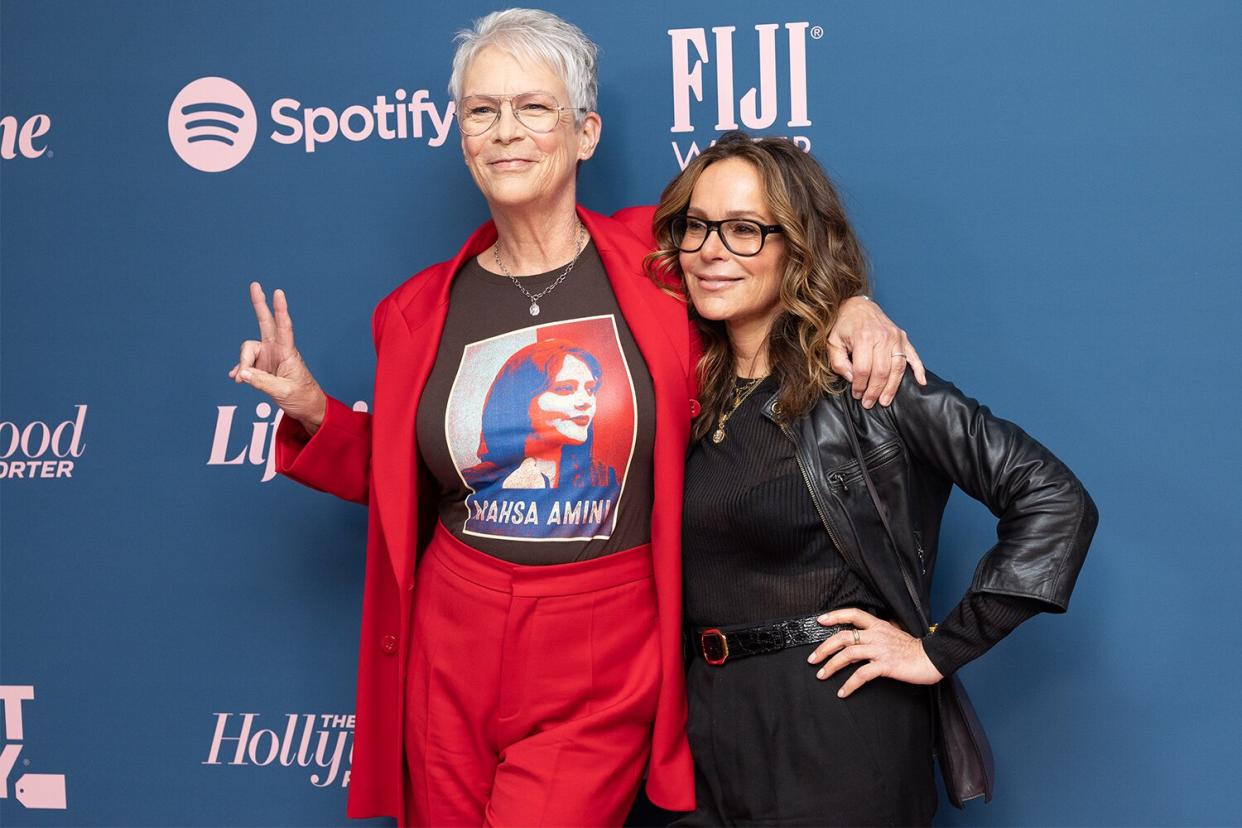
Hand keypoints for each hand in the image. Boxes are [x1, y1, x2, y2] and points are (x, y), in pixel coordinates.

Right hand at [229, 282, 326, 432]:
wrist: (306, 407)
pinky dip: (241, 371)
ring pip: (247, 351)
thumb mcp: (283, 392)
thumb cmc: (301, 397)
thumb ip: (262, 382)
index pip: (284, 327)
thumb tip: (242, 374)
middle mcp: (277, 350)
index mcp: (288, 353)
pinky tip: (237, 378)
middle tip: (255, 284)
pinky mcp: (262, 366)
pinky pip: (246, 364)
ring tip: (242, 381)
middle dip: (259, 304)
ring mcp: (269, 357)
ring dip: (243, 364)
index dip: (280, 310)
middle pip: (265, 322)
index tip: (278, 293)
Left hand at [807, 608, 942, 697]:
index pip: (853, 614)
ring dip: (831, 666)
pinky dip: (849, 684)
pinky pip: (861, 675)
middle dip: (824, 647)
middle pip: (843, 636)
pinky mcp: (885, 665)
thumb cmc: (913, 648)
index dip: (835, 616)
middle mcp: (876, 635)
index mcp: (878, 625)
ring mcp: (880, 650)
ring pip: (848, 654)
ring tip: (821, 675)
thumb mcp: (894, 632)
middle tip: (812, 658)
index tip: (820, 621)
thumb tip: (861, 634)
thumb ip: (878, 631)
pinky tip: (842, 691)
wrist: (932, 658)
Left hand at [827, 297, 926, 408]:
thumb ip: (839, 362)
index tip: (857, 395)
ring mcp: (895, 337)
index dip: (860, 386)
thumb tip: (852, 379)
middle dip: (875, 391)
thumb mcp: (832, 343)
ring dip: (892, 387)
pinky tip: (921, 382)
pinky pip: (913, 356)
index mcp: (863, 337)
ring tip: (885, 401)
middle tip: (869, 403)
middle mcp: (882, 336)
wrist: (857, 305)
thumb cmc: (843, 325)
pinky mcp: (903, 337)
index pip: (863, 369)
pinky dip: (919, 370)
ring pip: (898, 368)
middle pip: (882, 371)